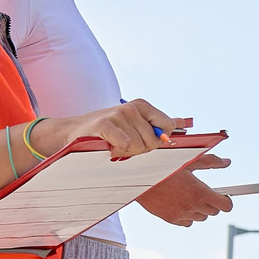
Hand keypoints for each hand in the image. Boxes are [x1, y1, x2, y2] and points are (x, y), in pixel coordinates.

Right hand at [47, 98, 191, 161]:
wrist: (74, 131)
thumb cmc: (109, 132)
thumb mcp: (135, 125)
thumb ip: (159, 124)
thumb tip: (184, 122)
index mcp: (143, 106)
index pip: (168, 126)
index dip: (158, 140)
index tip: (143, 140)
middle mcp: (132, 107)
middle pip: (153, 141)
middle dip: (140, 150)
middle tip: (124, 145)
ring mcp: (118, 114)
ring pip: (139, 146)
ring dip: (126, 152)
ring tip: (114, 145)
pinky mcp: (104, 124)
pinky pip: (125, 144)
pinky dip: (118, 151)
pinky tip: (109, 147)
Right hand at [134, 152, 233, 225]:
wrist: (138, 177)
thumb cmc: (163, 165)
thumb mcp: (188, 160)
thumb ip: (210, 162)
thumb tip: (226, 162)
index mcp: (200, 192)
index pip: (226, 205)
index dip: (226, 200)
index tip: (223, 195)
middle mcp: (192, 206)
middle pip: (214, 211)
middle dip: (212, 202)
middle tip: (202, 191)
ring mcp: (181, 214)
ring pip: (201, 217)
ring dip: (199, 208)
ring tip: (188, 195)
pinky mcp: (171, 219)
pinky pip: (187, 222)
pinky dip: (187, 215)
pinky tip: (179, 203)